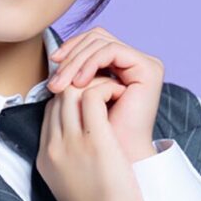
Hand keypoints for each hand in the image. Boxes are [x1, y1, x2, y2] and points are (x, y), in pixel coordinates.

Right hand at [37, 74, 148, 200]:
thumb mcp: (70, 186)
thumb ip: (67, 161)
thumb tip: (79, 145)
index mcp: (45, 158)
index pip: (49, 111)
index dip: (69, 99)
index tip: (92, 100)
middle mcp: (53, 146)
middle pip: (57, 96)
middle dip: (80, 86)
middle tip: (105, 90)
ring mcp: (71, 142)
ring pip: (71, 90)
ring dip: (94, 84)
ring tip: (113, 92)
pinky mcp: (95, 140)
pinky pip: (93, 95)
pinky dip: (107, 89)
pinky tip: (120, 96)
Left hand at [46, 27, 163, 165]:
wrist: (121, 161)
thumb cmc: (99, 137)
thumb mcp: (80, 99)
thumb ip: (73, 77)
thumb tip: (54, 58)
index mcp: (120, 67)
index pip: (91, 43)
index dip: (69, 51)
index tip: (51, 70)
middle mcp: (134, 63)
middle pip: (95, 38)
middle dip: (70, 56)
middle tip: (54, 81)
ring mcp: (144, 64)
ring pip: (100, 42)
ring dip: (76, 61)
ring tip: (63, 84)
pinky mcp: (149, 68)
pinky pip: (112, 50)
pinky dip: (91, 63)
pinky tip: (79, 82)